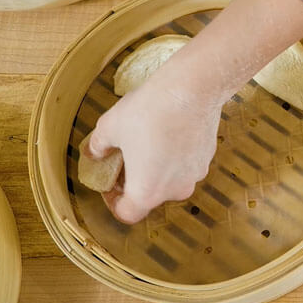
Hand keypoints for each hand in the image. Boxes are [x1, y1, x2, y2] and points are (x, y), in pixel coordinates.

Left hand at [86, 76, 223, 223]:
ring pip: (170, 179)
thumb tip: (94, 153)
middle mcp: (174, 189)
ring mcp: (195, 174)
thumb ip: (97, 147)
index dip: (113, 201)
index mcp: (147, 191)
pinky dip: (175, 156)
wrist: (190, 89)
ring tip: (147, 142)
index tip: (109, 184)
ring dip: (156, 168)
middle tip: (125, 158)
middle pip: (149, 196)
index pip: (127, 214)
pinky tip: (167, 131)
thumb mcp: (109, 127)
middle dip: (135, 180)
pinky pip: (185, 164)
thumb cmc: (148, 112)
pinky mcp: (207, 156)